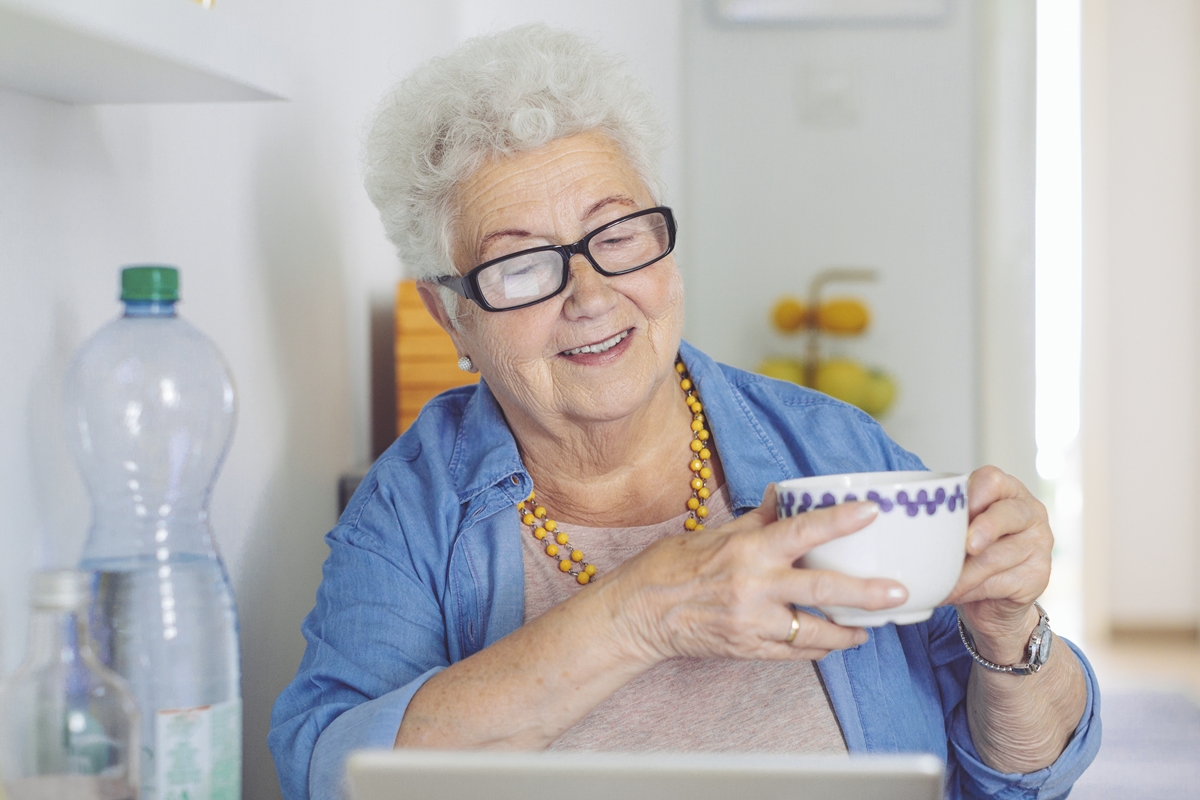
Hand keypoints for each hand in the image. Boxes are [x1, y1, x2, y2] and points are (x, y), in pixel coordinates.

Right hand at [606, 484, 908, 664]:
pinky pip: (795, 653)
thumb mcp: (714, 533)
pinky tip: (835, 641)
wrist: (638, 614)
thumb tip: (785, 495)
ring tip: (872, 627)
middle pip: (822, 591)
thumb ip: (757, 518)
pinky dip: (819, 647)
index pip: (802, 531)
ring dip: (849, 630)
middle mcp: (754, 588)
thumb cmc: (670, 568)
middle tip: (899, 592)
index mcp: (747, 551)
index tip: (871, 511)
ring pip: (815, 632)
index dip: (840, 521)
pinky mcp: (749, 649)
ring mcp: (753, 624)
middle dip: (866, 594)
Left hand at [944, 466, 1052, 664]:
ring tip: (940, 582)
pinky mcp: (1038, 576)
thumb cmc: (970, 554)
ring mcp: (1039, 545)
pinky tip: (952, 594)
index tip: (953, 510)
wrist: (992, 601)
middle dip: (984, 528)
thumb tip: (908, 528)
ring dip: (964, 572)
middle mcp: (1029, 513)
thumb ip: (947, 521)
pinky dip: (970, 590)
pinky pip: (1000, 582)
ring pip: (998, 555)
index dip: (974, 492)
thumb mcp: (958, 531)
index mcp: (1007, 492)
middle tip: (966, 546)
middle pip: (1008, 514)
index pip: (994, 480)